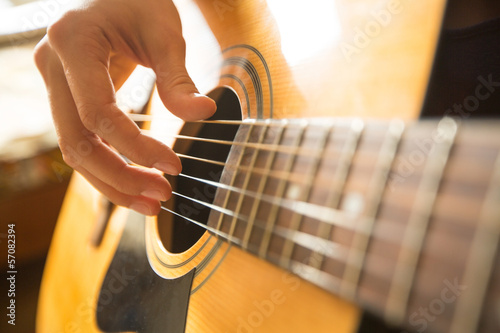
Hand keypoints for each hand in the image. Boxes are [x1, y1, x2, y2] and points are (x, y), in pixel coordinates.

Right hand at [34, 0, 215, 215]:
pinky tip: (134, 181)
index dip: (136, 147)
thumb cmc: (138, 0)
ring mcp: (54, 83)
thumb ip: (178, 76)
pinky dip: (107, 165)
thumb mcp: (163, 31)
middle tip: (160, 197)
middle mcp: (52, 66)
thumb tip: (203, 114)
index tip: (173, 166)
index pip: (98, 112)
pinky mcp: (66, 97)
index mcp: (73, 43)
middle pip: (76, 141)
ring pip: (74, 149)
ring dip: (111, 181)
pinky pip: (82, 140)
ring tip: (151, 202)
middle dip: (119, 177)